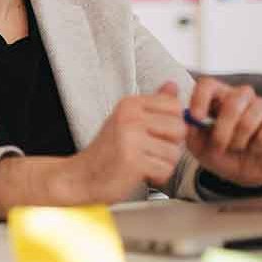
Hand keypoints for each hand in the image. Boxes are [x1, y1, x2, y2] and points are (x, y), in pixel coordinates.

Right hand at [59, 83, 186, 203]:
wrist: (82, 176)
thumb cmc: (107, 151)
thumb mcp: (128, 120)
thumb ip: (153, 104)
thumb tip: (172, 85)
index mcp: (130, 104)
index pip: (174, 105)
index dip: (172, 122)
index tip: (155, 132)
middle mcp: (130, 117)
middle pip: (179, 128)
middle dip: (170, 145)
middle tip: (148, 151)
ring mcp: (130, 138)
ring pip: (174, 152)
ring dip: (162, 164)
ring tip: (143, 162)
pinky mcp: (133, 161)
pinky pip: (165, 169)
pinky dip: (157, 177)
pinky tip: (141, 173)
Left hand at [186, 78, 261, 187]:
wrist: (243, 172)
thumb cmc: (219, 152)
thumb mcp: (197, 145)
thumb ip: (190, 130)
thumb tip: (189, 119)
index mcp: (217, 97)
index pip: (208, 85)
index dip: (200, 98)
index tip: (196, 118)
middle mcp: (241, 96)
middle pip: (232, 101)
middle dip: (223, 130)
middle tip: (219, 146)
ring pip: (249, 119)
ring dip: (239, 141)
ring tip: (237, 148)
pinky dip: (258, 147)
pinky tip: (256, 148)